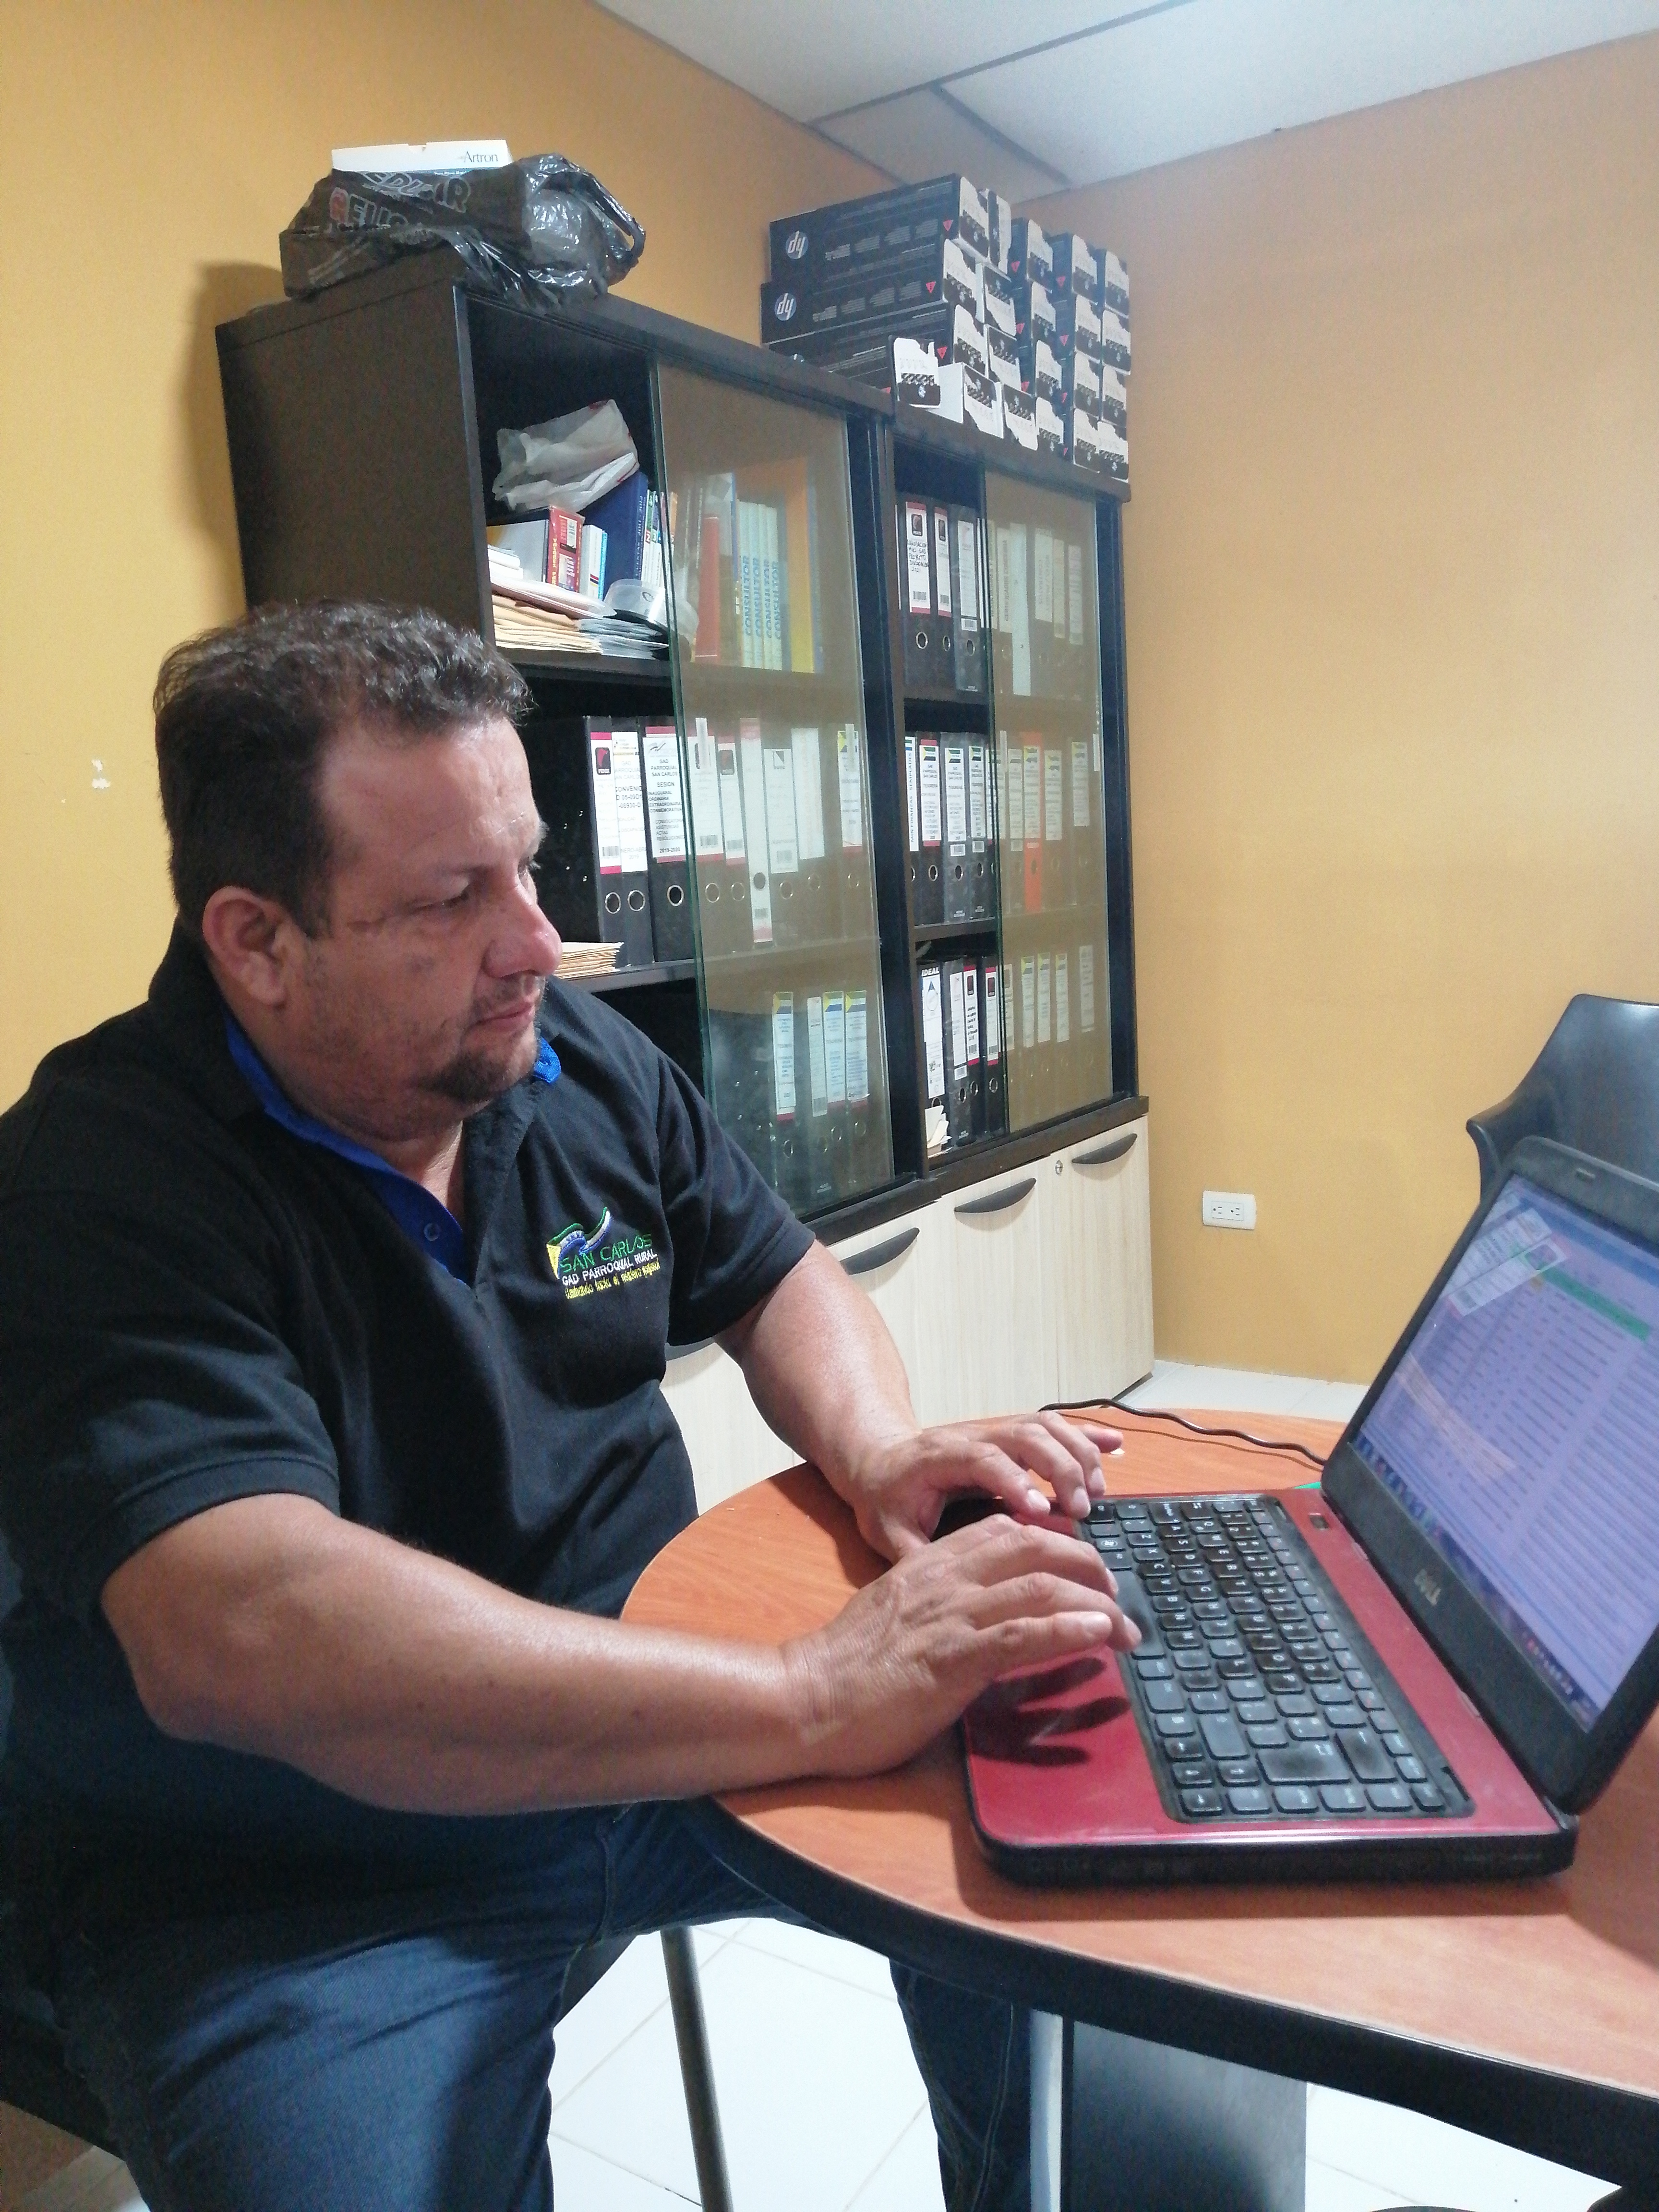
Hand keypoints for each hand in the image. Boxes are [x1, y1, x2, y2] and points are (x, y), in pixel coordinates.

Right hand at [783, 1514, 1138, 1778]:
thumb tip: (985, 1616)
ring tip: (1125, 1628)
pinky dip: (1068, 1631)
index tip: (1085, 1567)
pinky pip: (1022, 1635)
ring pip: (1039, 1587)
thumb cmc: (849, 1668)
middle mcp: (945, 1579)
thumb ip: (940, 1604)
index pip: (1007, 1532)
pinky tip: (1099, 1635)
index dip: (1057, 1543)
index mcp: (931, 1564)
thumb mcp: (898, 1615)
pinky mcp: (952, 1660)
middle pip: (1035, 1547)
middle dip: (1087, 1567)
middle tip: (1116, 1597)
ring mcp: (950, 1616)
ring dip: (1094, 1605)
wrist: (807, 1698)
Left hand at [838, 1411, 1123, 1561]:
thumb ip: (913, 1554)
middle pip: (1023, 1434)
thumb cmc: (886, 1500)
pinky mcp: (1010, 1435)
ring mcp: (993, 1430)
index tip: (1042, 1509)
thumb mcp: (887, 1530)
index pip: (982, 1458)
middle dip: (1058, 1467)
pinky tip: (1115, 1446)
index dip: (1013, 1479)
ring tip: (1098, 1493)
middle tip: (1082, 1508)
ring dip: (1076, 1453)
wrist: (878, 1460)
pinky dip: (1085, 1435)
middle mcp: (970, 1435)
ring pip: (1044, 1426)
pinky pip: (1053, 1427)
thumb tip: (945, 1587)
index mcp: (938, 1457)